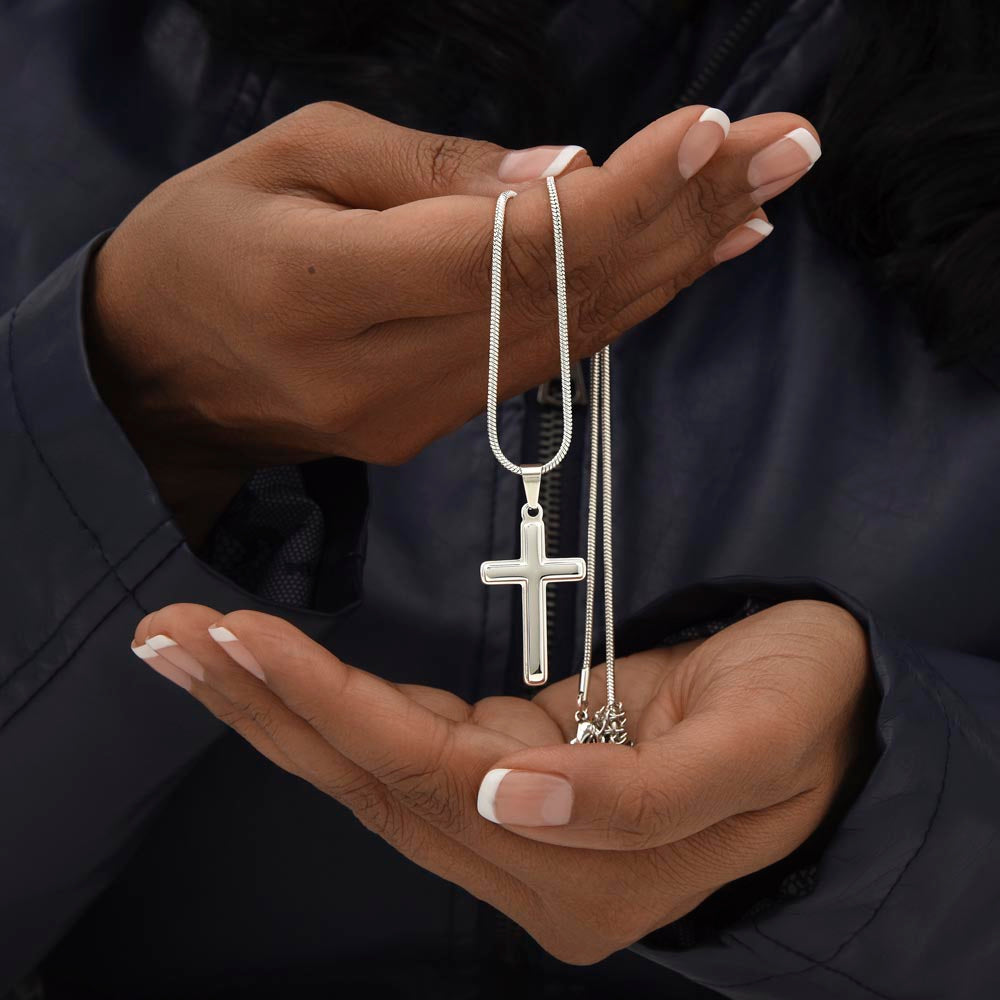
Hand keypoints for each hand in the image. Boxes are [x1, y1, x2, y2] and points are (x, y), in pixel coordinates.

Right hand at [88, 102, 817, 538]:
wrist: (152, 378)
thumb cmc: (200, 244)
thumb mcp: (287, 160)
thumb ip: (425, 175)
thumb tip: (556, 181)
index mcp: (329, 289)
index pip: (511, 249)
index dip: (622, 195)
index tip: (714, 134)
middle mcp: (389, 373)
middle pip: (567, 296)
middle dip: (687, 215)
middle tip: (790, 147)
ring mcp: (419, 416)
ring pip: (574, 335)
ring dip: (676, 262)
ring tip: (764, 194)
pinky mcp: (435, 429)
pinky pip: (549, 362)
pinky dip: (626, 307)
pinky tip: (690, 264)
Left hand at [132, 598, 871, 962]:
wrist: (832, 711)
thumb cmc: (806, 717)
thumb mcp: (753, 748)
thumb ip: (637, 796)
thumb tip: (506, 792)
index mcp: (584, 870)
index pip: (423, 780)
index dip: (330, 706)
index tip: (240, 640)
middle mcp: (526, 858)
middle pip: (367, 778)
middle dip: (262, 703)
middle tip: (167, 638)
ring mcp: (510, 818)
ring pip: (367, 764)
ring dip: (274, 701)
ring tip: (186, 646)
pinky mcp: (509, 767)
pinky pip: (399, 741)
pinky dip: (327, 700)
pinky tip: (270, 671)